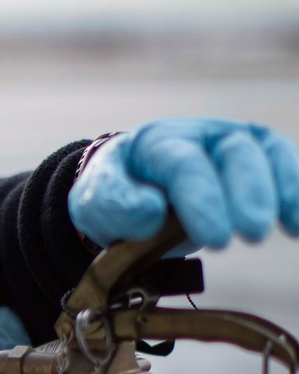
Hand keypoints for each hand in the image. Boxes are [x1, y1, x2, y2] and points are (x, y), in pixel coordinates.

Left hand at [69, 118, 298, 249]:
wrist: (130, 190)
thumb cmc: (115, 197)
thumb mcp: (95, 202)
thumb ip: (113, 204)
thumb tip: (151, 210)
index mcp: (156, 144)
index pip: (184, 165)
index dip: (202, 199)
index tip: (215, 238)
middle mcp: (199, 135)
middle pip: (233, 152)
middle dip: (248, 191)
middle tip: (253, 233)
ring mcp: (229, 143)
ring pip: (265, 152)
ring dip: (283, 187)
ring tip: (292, 226)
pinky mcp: (254, 158)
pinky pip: (282, 163)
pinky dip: (295, 187)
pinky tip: (298, 222)